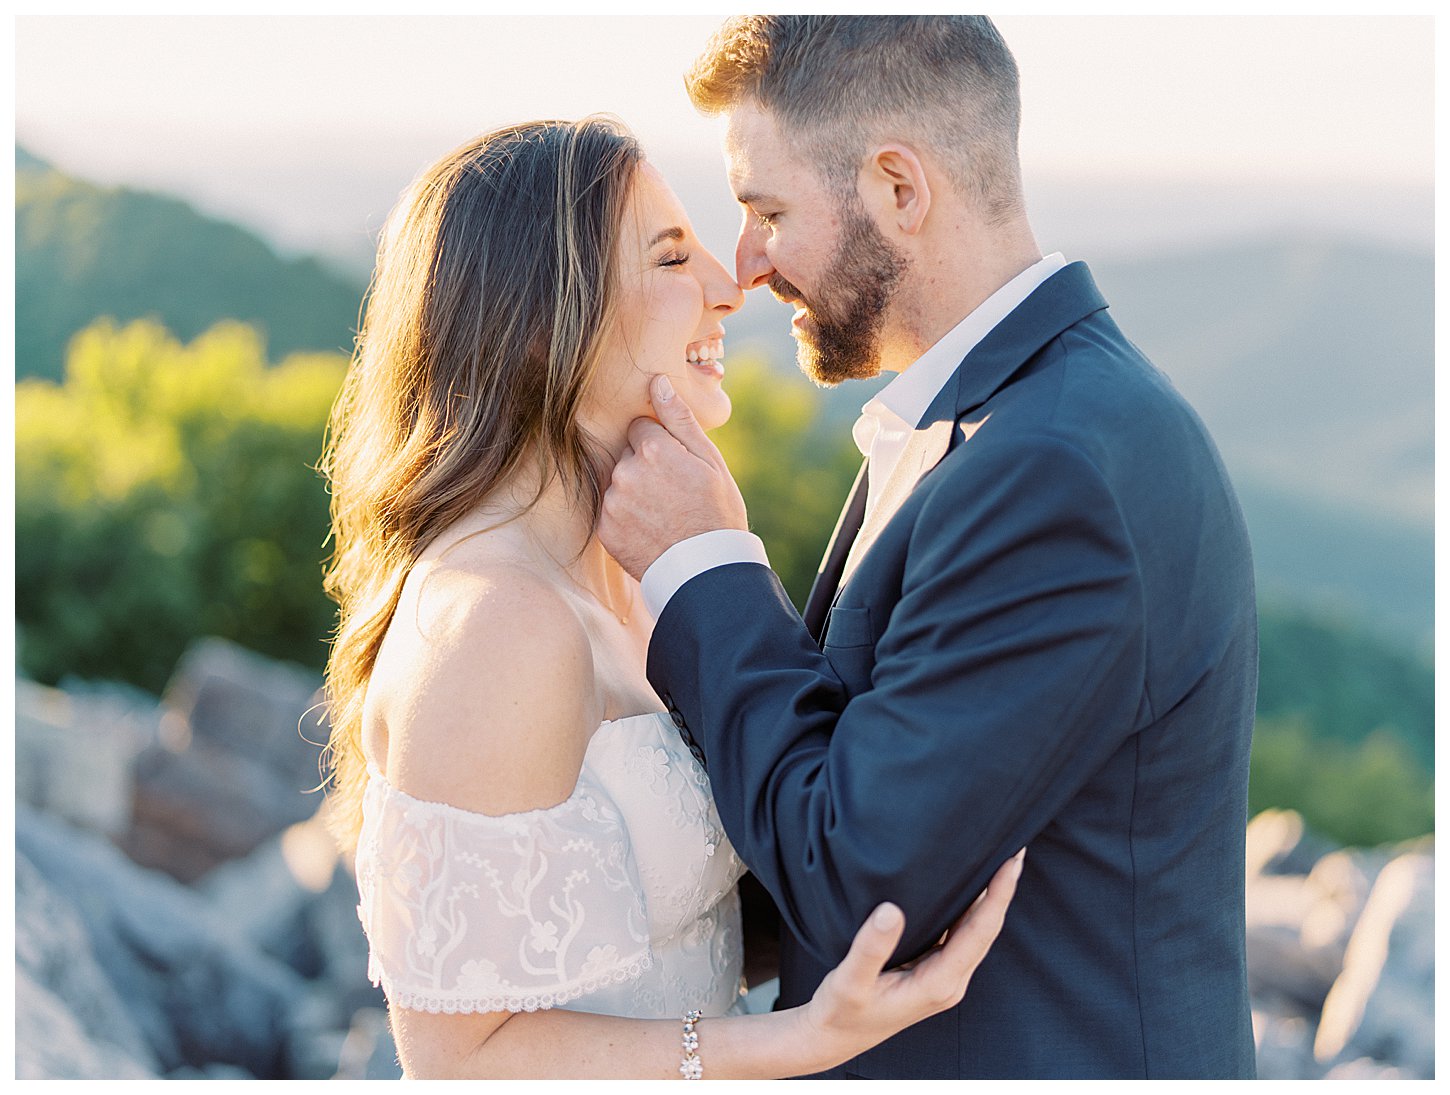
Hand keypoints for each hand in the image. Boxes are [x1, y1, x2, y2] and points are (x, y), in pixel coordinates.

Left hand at [598, 375, 748, 580]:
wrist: (706, 571)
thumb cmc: (716, 512)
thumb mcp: (710, 461)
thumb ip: (679, 419)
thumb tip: (657, 382)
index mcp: (653, 449)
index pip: (641, 429)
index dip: (661, 446)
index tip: (676, 467)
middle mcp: (626, 472)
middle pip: (627, 455)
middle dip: (645, 467)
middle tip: (673, 494)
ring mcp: (613, 502)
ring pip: (618, 483)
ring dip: (635, 493)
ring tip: (663, 515)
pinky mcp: (605, 529)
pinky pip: (611, 512)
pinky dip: (626, 519)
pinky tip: (650, 530)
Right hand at [797, 849, 1024, 1070]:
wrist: (835, 1037)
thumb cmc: (841, 1011)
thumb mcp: (849, 981)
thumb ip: (870, 949)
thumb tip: (891, 910)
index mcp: (938, 984)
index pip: (978, 932)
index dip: (998, 896)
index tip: (1012, 862)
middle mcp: (950, 982)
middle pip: (986, 930)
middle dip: (1003, 891)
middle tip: (1016, 849)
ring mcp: (945, 978)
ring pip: (977, 932)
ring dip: (991, 899)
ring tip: (999, 860)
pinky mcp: (934, 972)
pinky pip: (961, 935)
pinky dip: (971, 909)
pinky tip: (969, 887)